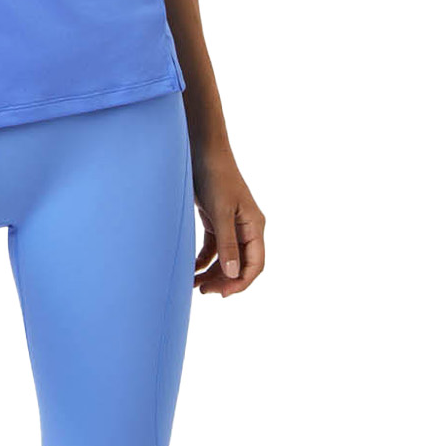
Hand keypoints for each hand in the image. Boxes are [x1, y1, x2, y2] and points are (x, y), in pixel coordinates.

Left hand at [191, 147, 264, 296]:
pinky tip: (191, 269)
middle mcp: (246, 228)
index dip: (241, 282)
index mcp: (254, 227)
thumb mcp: (221, 212)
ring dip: (212, 273)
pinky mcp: (216, 220)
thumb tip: (233, 275)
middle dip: (224, 280)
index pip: (255, 264)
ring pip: (225, 258)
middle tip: (204, 292)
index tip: (222, 294)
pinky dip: (203, 260)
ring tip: (194, 285)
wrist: (202, 151)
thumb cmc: (216, 177)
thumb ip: (227, 244)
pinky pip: (213, 248)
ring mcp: (231, 225)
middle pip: (240, 264)